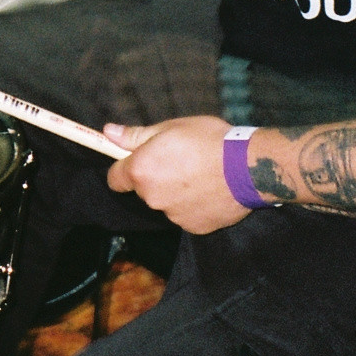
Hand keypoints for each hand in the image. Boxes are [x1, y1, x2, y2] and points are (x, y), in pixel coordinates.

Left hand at [103, 115, 250, 233]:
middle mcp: (152, 198)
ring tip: (201, 174)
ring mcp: (173, 216)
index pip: (115, 178)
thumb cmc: (207, 140)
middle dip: (156, 177)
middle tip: (180, 160)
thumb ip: (135, 135)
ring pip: (166, 202)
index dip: (123, 169)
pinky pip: (187, 214)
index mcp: (141, 171)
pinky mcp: (194, 227)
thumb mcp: (170, 128)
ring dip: (176, 191)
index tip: (136, 161)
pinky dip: (194, 205)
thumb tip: (108, 132)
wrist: (247, 167)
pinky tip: (210, 190)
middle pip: (144, 189)